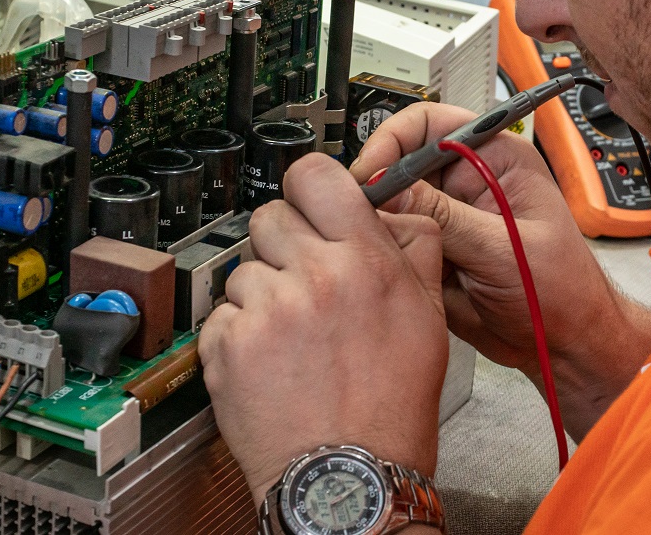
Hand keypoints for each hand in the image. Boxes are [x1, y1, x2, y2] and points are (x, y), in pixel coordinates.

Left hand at [199, 153, 448, 505]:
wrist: (349, 476)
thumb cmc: (391, 407)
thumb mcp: (428, 319)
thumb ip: (413, 251)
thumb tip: (390, 211)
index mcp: (365, 260)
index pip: (315, 174)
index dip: (310, 186)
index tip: (310, 202)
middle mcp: (313, 276)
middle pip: (270, 216)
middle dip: (284, 244)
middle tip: (303, 281)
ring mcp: (265, 309)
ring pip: (244, 268)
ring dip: (262, 293)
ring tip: (292, 337)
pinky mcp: (227, 343)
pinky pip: (222, 313)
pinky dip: (239, 333)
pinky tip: (270, 362)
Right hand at [351, 103, 650, 437]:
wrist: (563, 344)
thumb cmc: (561, 291)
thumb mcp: (503, 249)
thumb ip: (447, 218)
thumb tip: (391, 188)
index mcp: (493, 159)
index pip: (428, 125)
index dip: (393, 141)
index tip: (372, 173)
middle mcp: (465, 182)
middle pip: (399, 163)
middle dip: (378, 187)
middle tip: (361, 214)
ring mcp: (445, 217)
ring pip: (390, 204)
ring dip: (379, 223)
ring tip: (377, 244)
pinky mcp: (430, 249)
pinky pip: (393, 241)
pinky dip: (384, 252)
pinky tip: (390, 267)